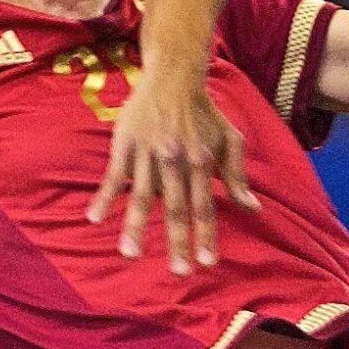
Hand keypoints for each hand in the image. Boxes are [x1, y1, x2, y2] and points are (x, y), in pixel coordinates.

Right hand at [88, 68, 258, 275]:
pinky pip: (113, 175)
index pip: (204, 206)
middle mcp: (175, 160)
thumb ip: (238, 176)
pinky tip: (95, 219)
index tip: (206, 264)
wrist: (173, 75)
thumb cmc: (204, 112)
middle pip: (176, 208)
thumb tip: (253, 210)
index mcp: (201, 161)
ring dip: (135, 227)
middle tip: (179, 273)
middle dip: (178, 242)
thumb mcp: (229, 140)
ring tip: (130, 255)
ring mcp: (148, 153)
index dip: (206, 236)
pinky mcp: (126, 144)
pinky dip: (104, 197)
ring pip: (141, 196)